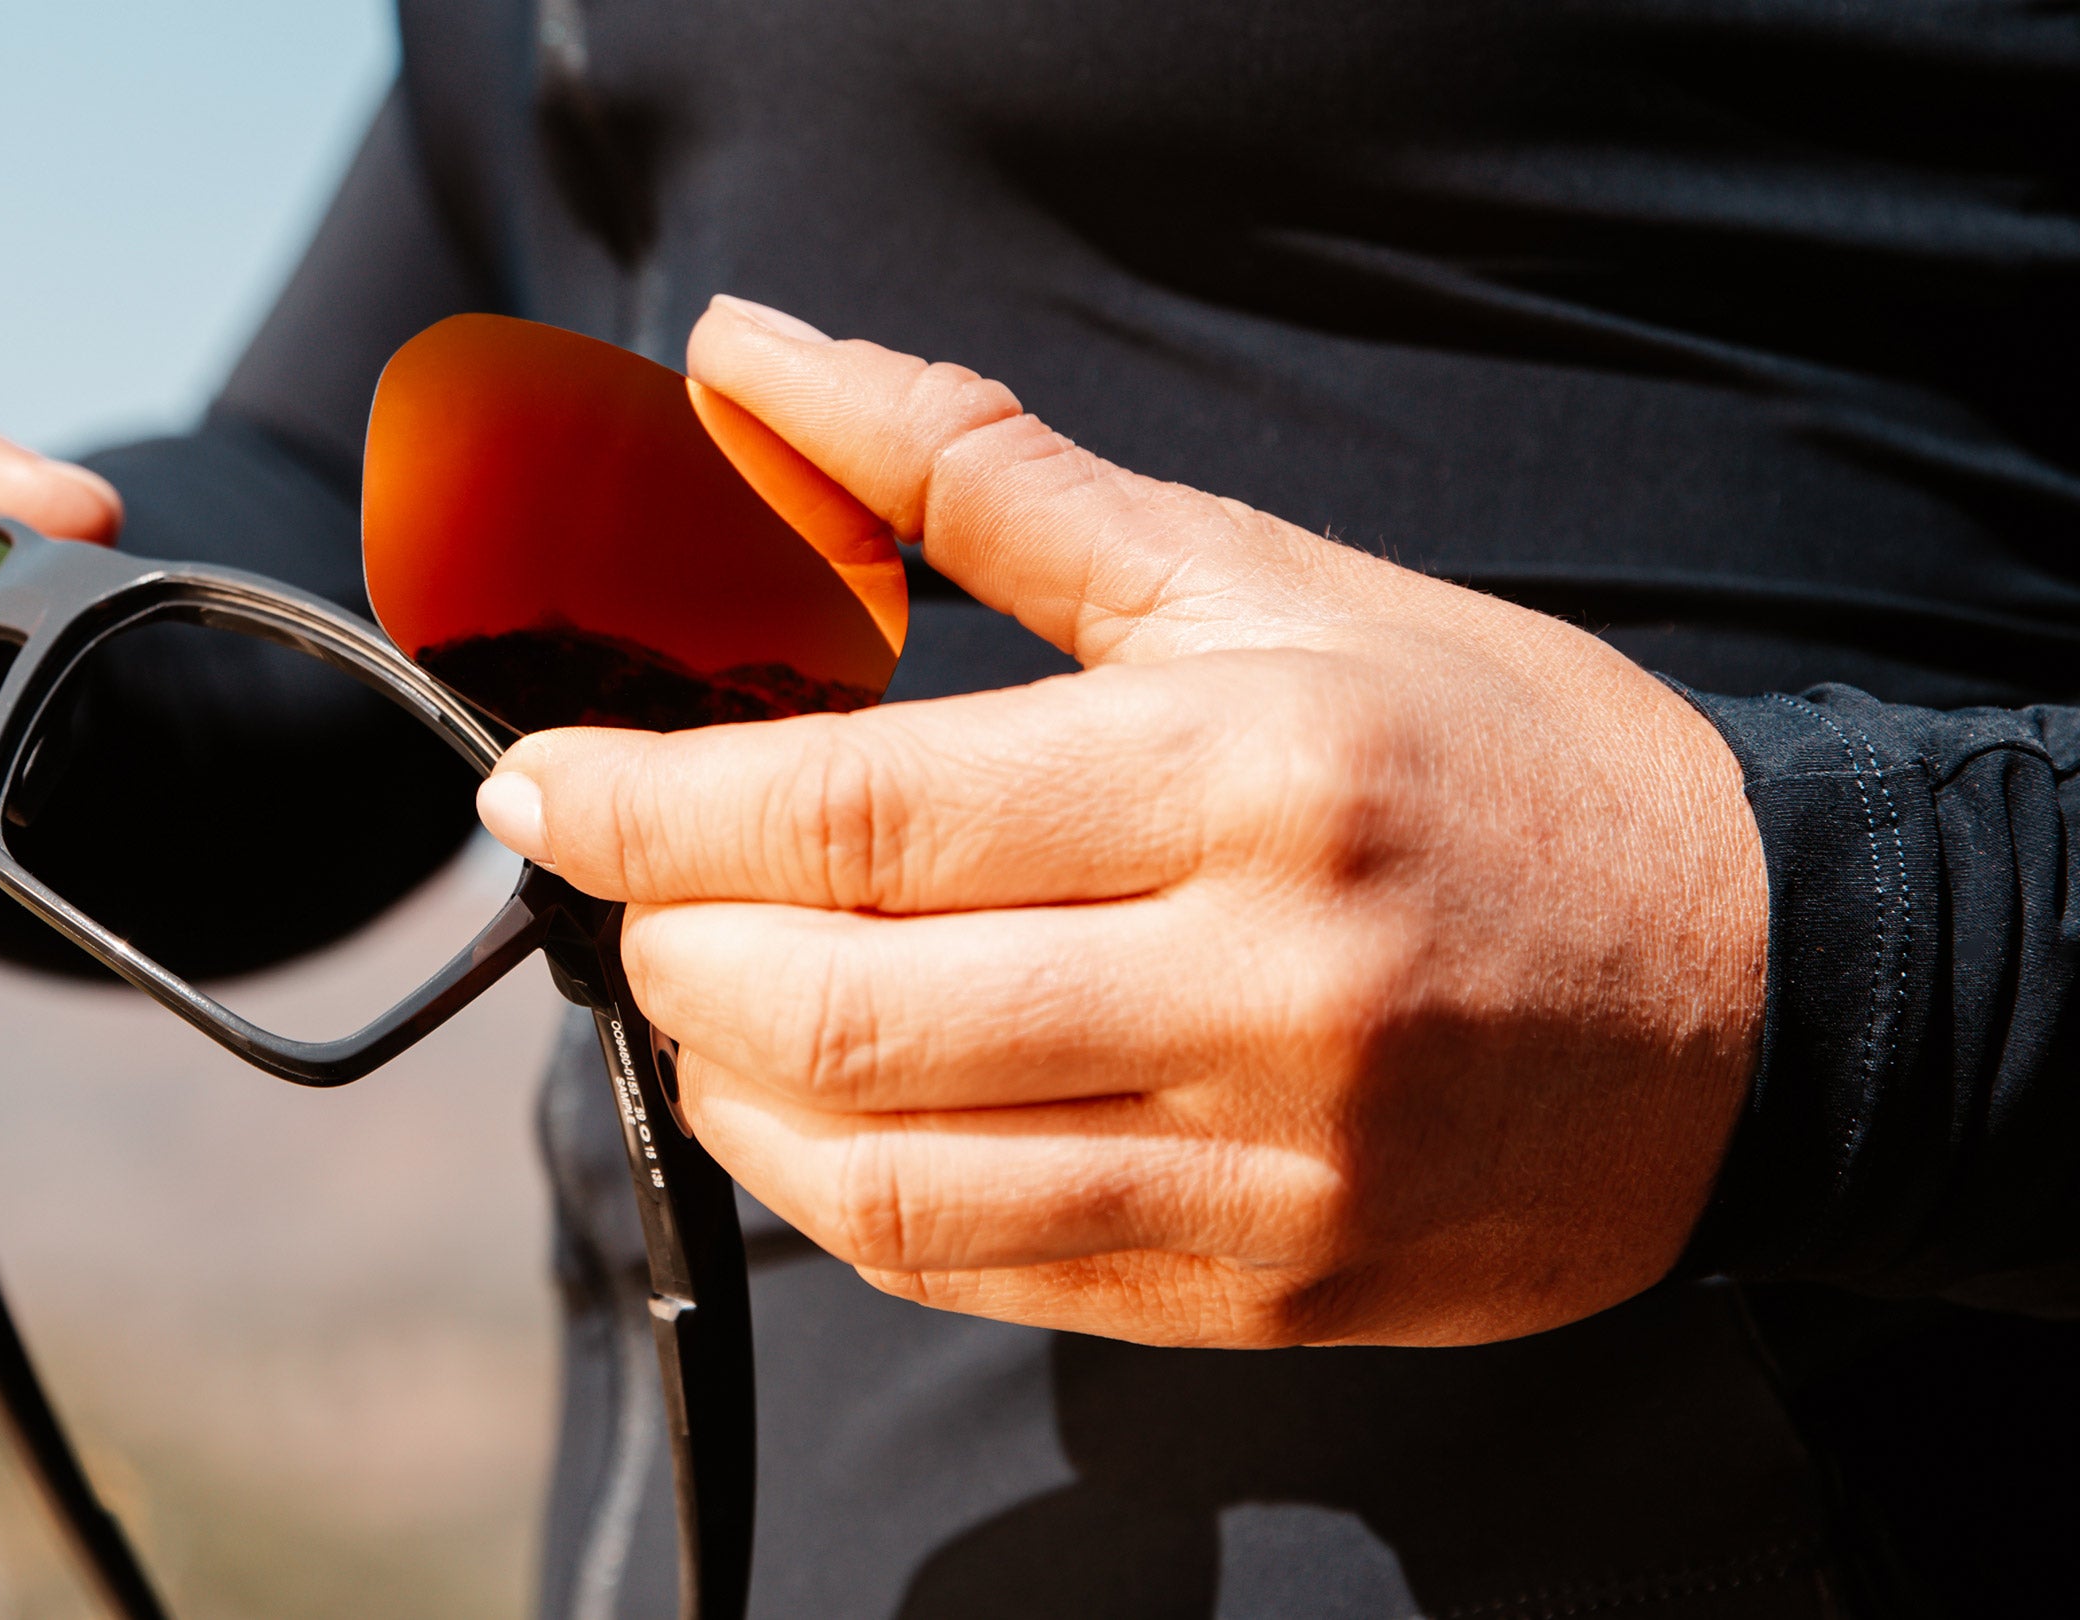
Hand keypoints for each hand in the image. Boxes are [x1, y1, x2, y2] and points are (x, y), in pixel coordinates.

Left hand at [476, 296, 1766, 1347]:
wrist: (1766, 994)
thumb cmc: (1495, 757)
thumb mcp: (1260, 580)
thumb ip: (975, 475)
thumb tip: (747, 357)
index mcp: (1244, 772)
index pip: (851, 813)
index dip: (645, 810)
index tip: (538, 791)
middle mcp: (1256, 985)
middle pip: (834, 1012)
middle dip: (665, 954)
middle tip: (632, 889)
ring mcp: (1266, 1168)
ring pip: (880, 1176)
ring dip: (729, 1089)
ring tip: (715, 998)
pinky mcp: (1268, 1294)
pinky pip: (978, 1268)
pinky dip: (845, 1194)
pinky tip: (828, 1107)